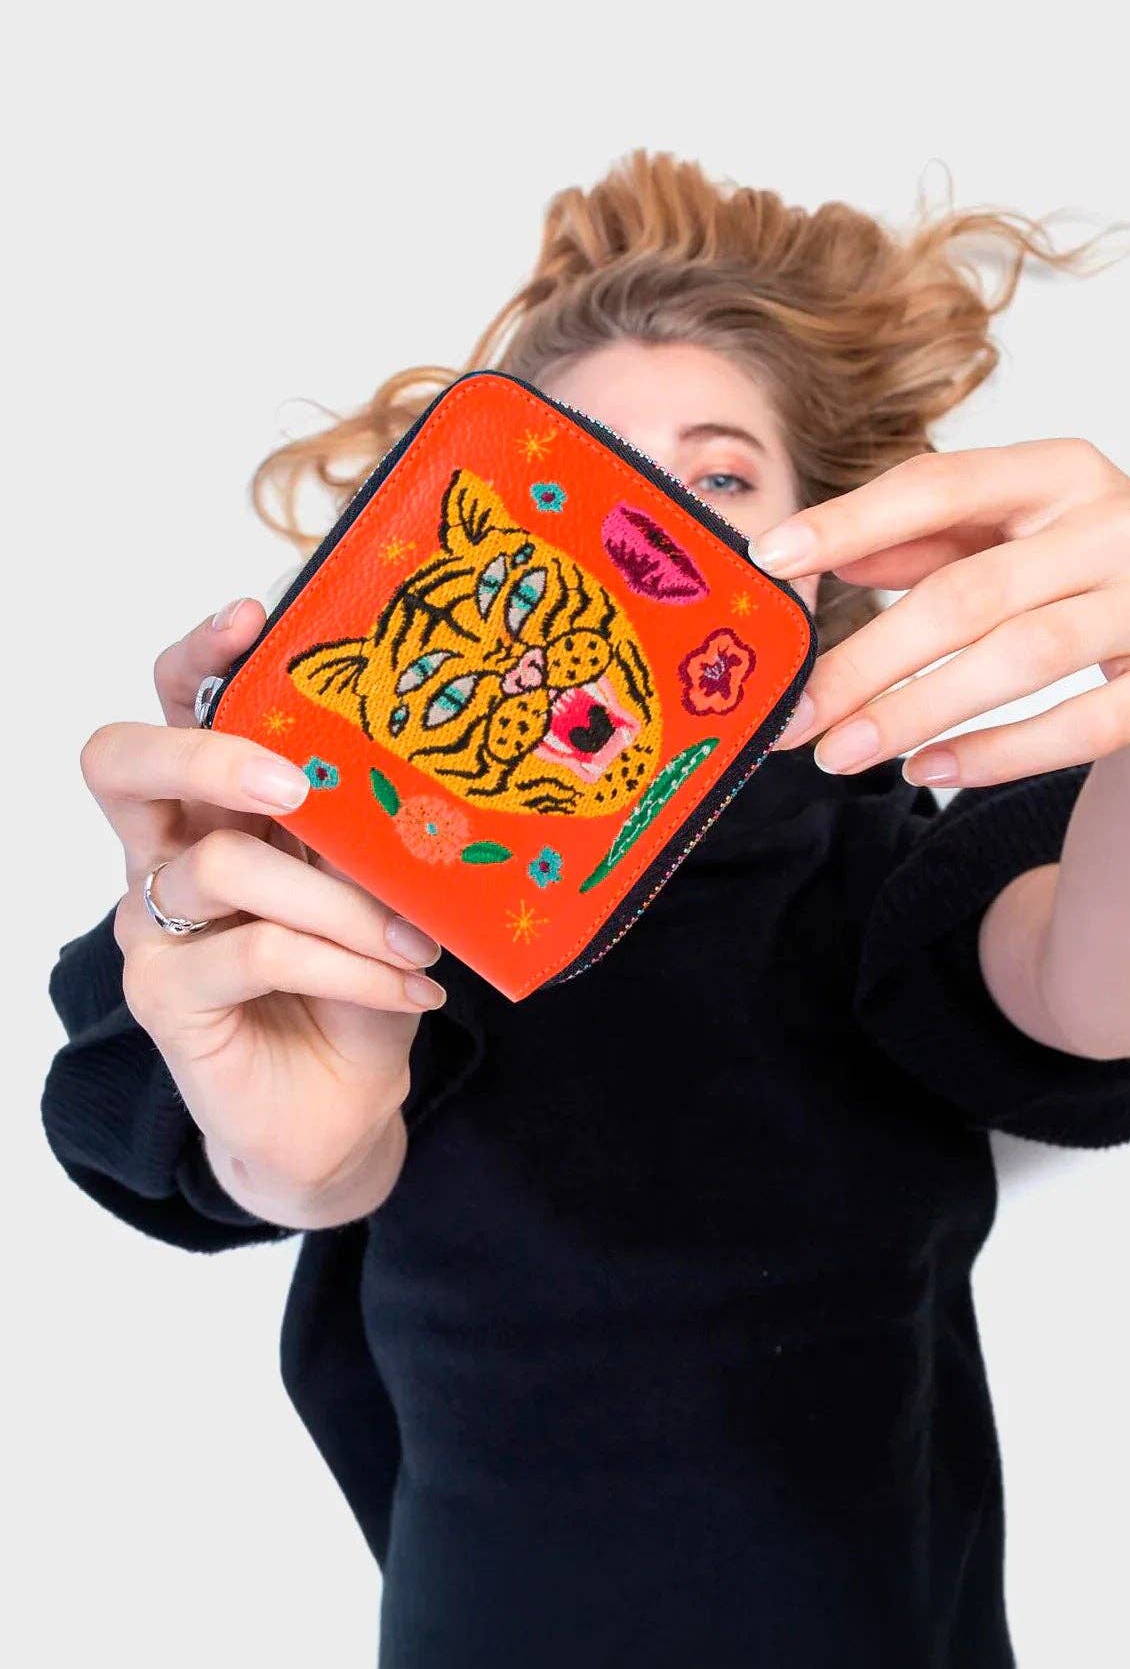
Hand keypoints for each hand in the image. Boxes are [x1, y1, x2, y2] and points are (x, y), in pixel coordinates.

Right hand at [80, 599, 447, 1227]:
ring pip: (223, 869)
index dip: (198, 656)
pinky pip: (255, 951)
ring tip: (415, 941)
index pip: (175, 706)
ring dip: (340, 903)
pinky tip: (410, 989)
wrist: (343, 1107)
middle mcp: (166, 853)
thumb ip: (366, 826)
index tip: (253, 614)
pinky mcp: (164, 996)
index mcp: (215, 806)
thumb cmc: (360, 979)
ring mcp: (152, 926)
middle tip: (291, 785)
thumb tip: (410, 751)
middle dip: (207, 751)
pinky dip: (348, 964)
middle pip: (123, 762)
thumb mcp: (376, 889)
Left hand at [758, 439, 1129, 783]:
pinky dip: (1002, 753)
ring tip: (842, 754)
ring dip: (919, 712)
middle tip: (795, 715)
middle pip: (969, 593)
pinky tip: (932, 772)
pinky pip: (1088, 723)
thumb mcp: (1017, 539)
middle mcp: (1118, 523)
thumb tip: (818, 558)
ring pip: (1023, 658)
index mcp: (1061, 471)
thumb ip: (925, 543)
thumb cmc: (1095, 573)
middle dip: (867, 661)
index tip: (771, 560)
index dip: (851, 522)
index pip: (940, 486)